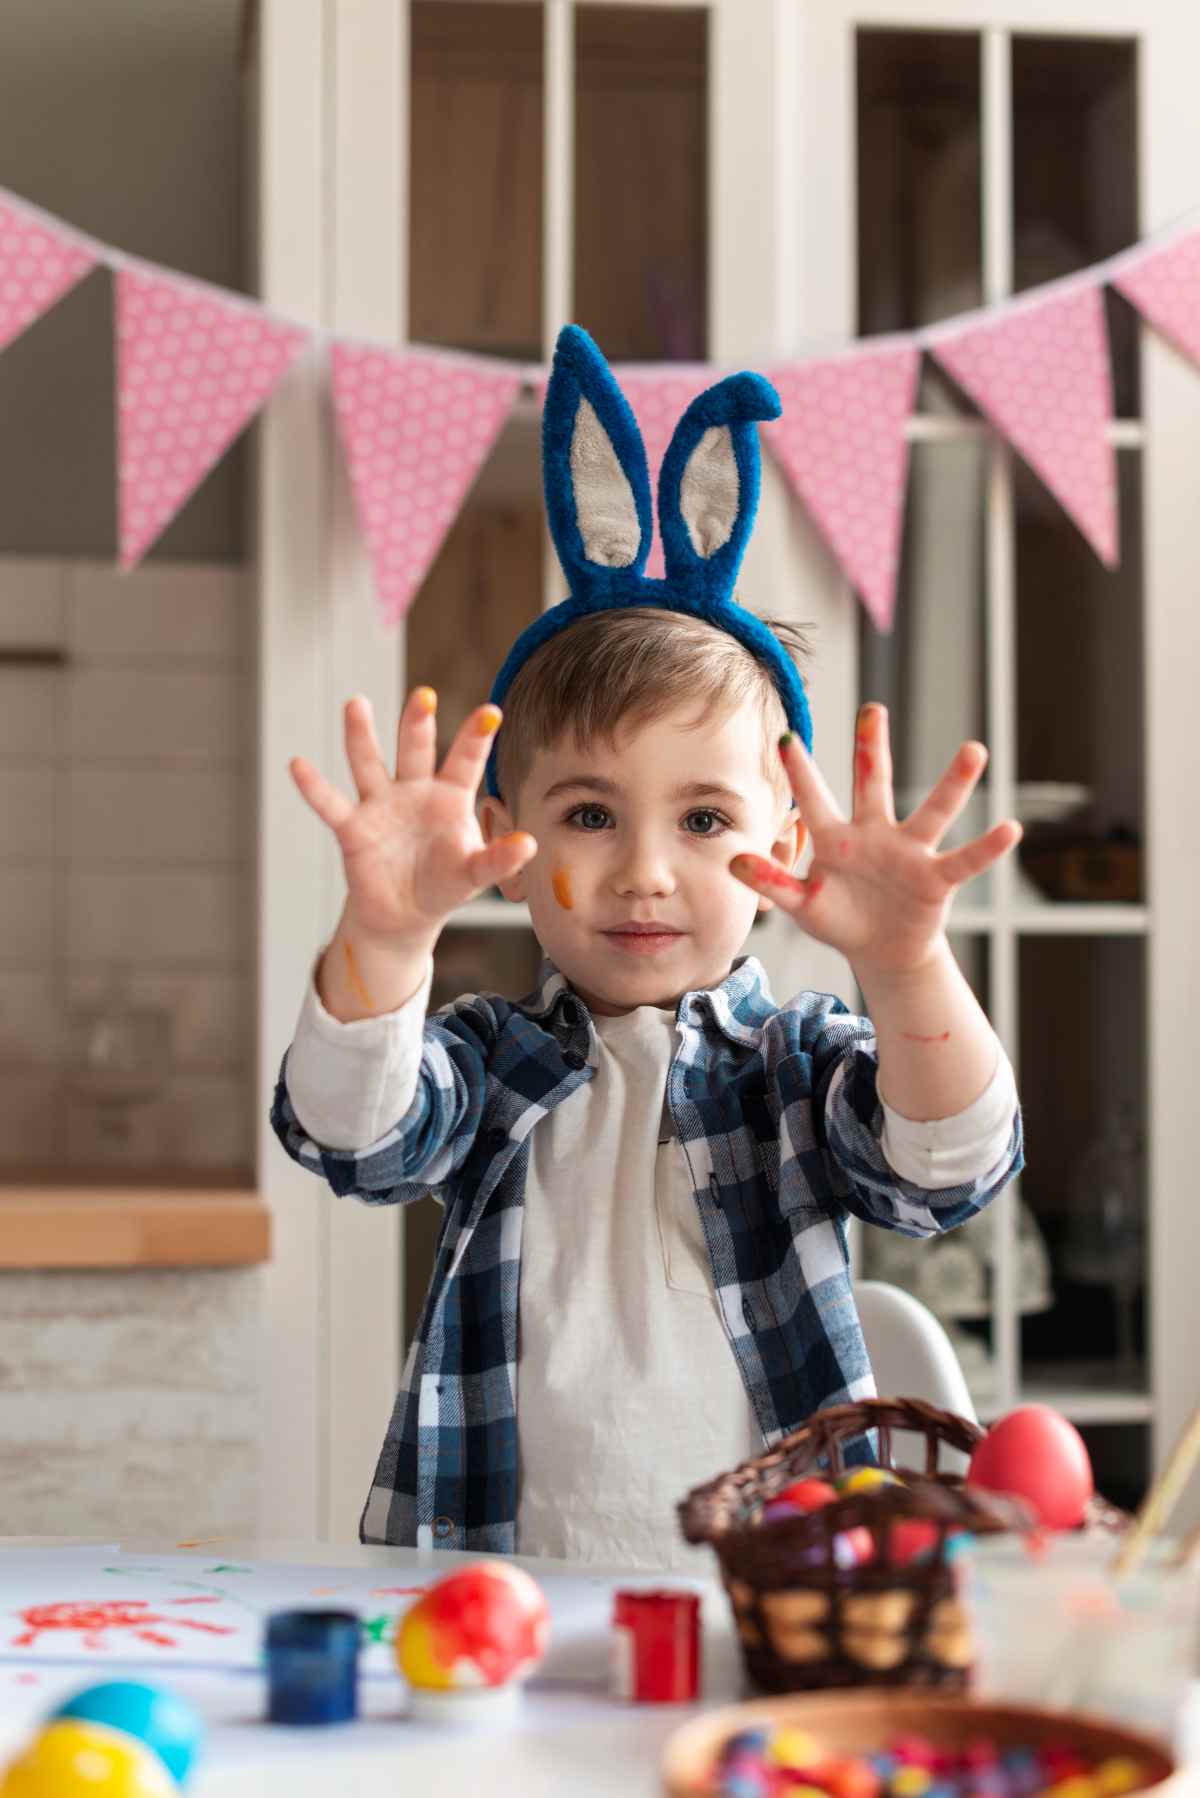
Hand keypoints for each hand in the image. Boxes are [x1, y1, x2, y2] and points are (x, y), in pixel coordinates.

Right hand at [290, 688, 537, 942]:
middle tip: (424, 695)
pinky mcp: (353, 828)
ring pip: (370, 764)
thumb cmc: (444, 884)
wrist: (405, 914)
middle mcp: (414, 791)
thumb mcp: (475, 874)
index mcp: (450, 797)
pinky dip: (313, 787)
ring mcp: (381, 805)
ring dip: (362, 736)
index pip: (466, 762)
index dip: (477, 738)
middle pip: (417, 751)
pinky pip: (331, 804)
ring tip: (356, 704)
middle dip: (419, 724)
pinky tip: (298, 765)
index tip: (492, 712)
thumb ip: (498, 859)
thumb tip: (529, 845)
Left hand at [729, 702, 1020, 978]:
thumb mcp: (803, 906)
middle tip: (873, 708)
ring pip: (933, 812)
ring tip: (973, 750)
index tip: (784, 738)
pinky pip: (964, 860)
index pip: (814, 800)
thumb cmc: (840, 921)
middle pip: (873, 784)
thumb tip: (733, 860)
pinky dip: (987, 847)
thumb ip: (772, 882)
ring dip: (954, 783)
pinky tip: (1010, 829)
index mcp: (837, 840)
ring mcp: (909, 853)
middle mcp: (875, 835)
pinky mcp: (936, 879)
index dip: (799, 773)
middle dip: (871, 747)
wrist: (882, 952)